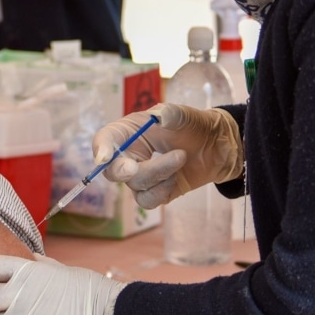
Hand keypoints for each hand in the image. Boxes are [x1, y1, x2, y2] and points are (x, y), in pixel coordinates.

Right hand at [93, 103, 243, 207]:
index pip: (105, 139)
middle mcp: (128, 154)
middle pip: (112, 170)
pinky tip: (177, 177)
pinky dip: (163, 190)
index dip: (100, 148)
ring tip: (181, 157)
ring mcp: (139, 176)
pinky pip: (147, 201)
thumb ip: (169, 113)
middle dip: (124, 170)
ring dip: (159, 174)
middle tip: (134, 167)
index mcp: (127, 131)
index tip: (104, 157)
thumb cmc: (192, 125)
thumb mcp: (182, 114)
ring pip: (135, 186)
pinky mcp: (152, 192)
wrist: (214, 146)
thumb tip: (158, 116)